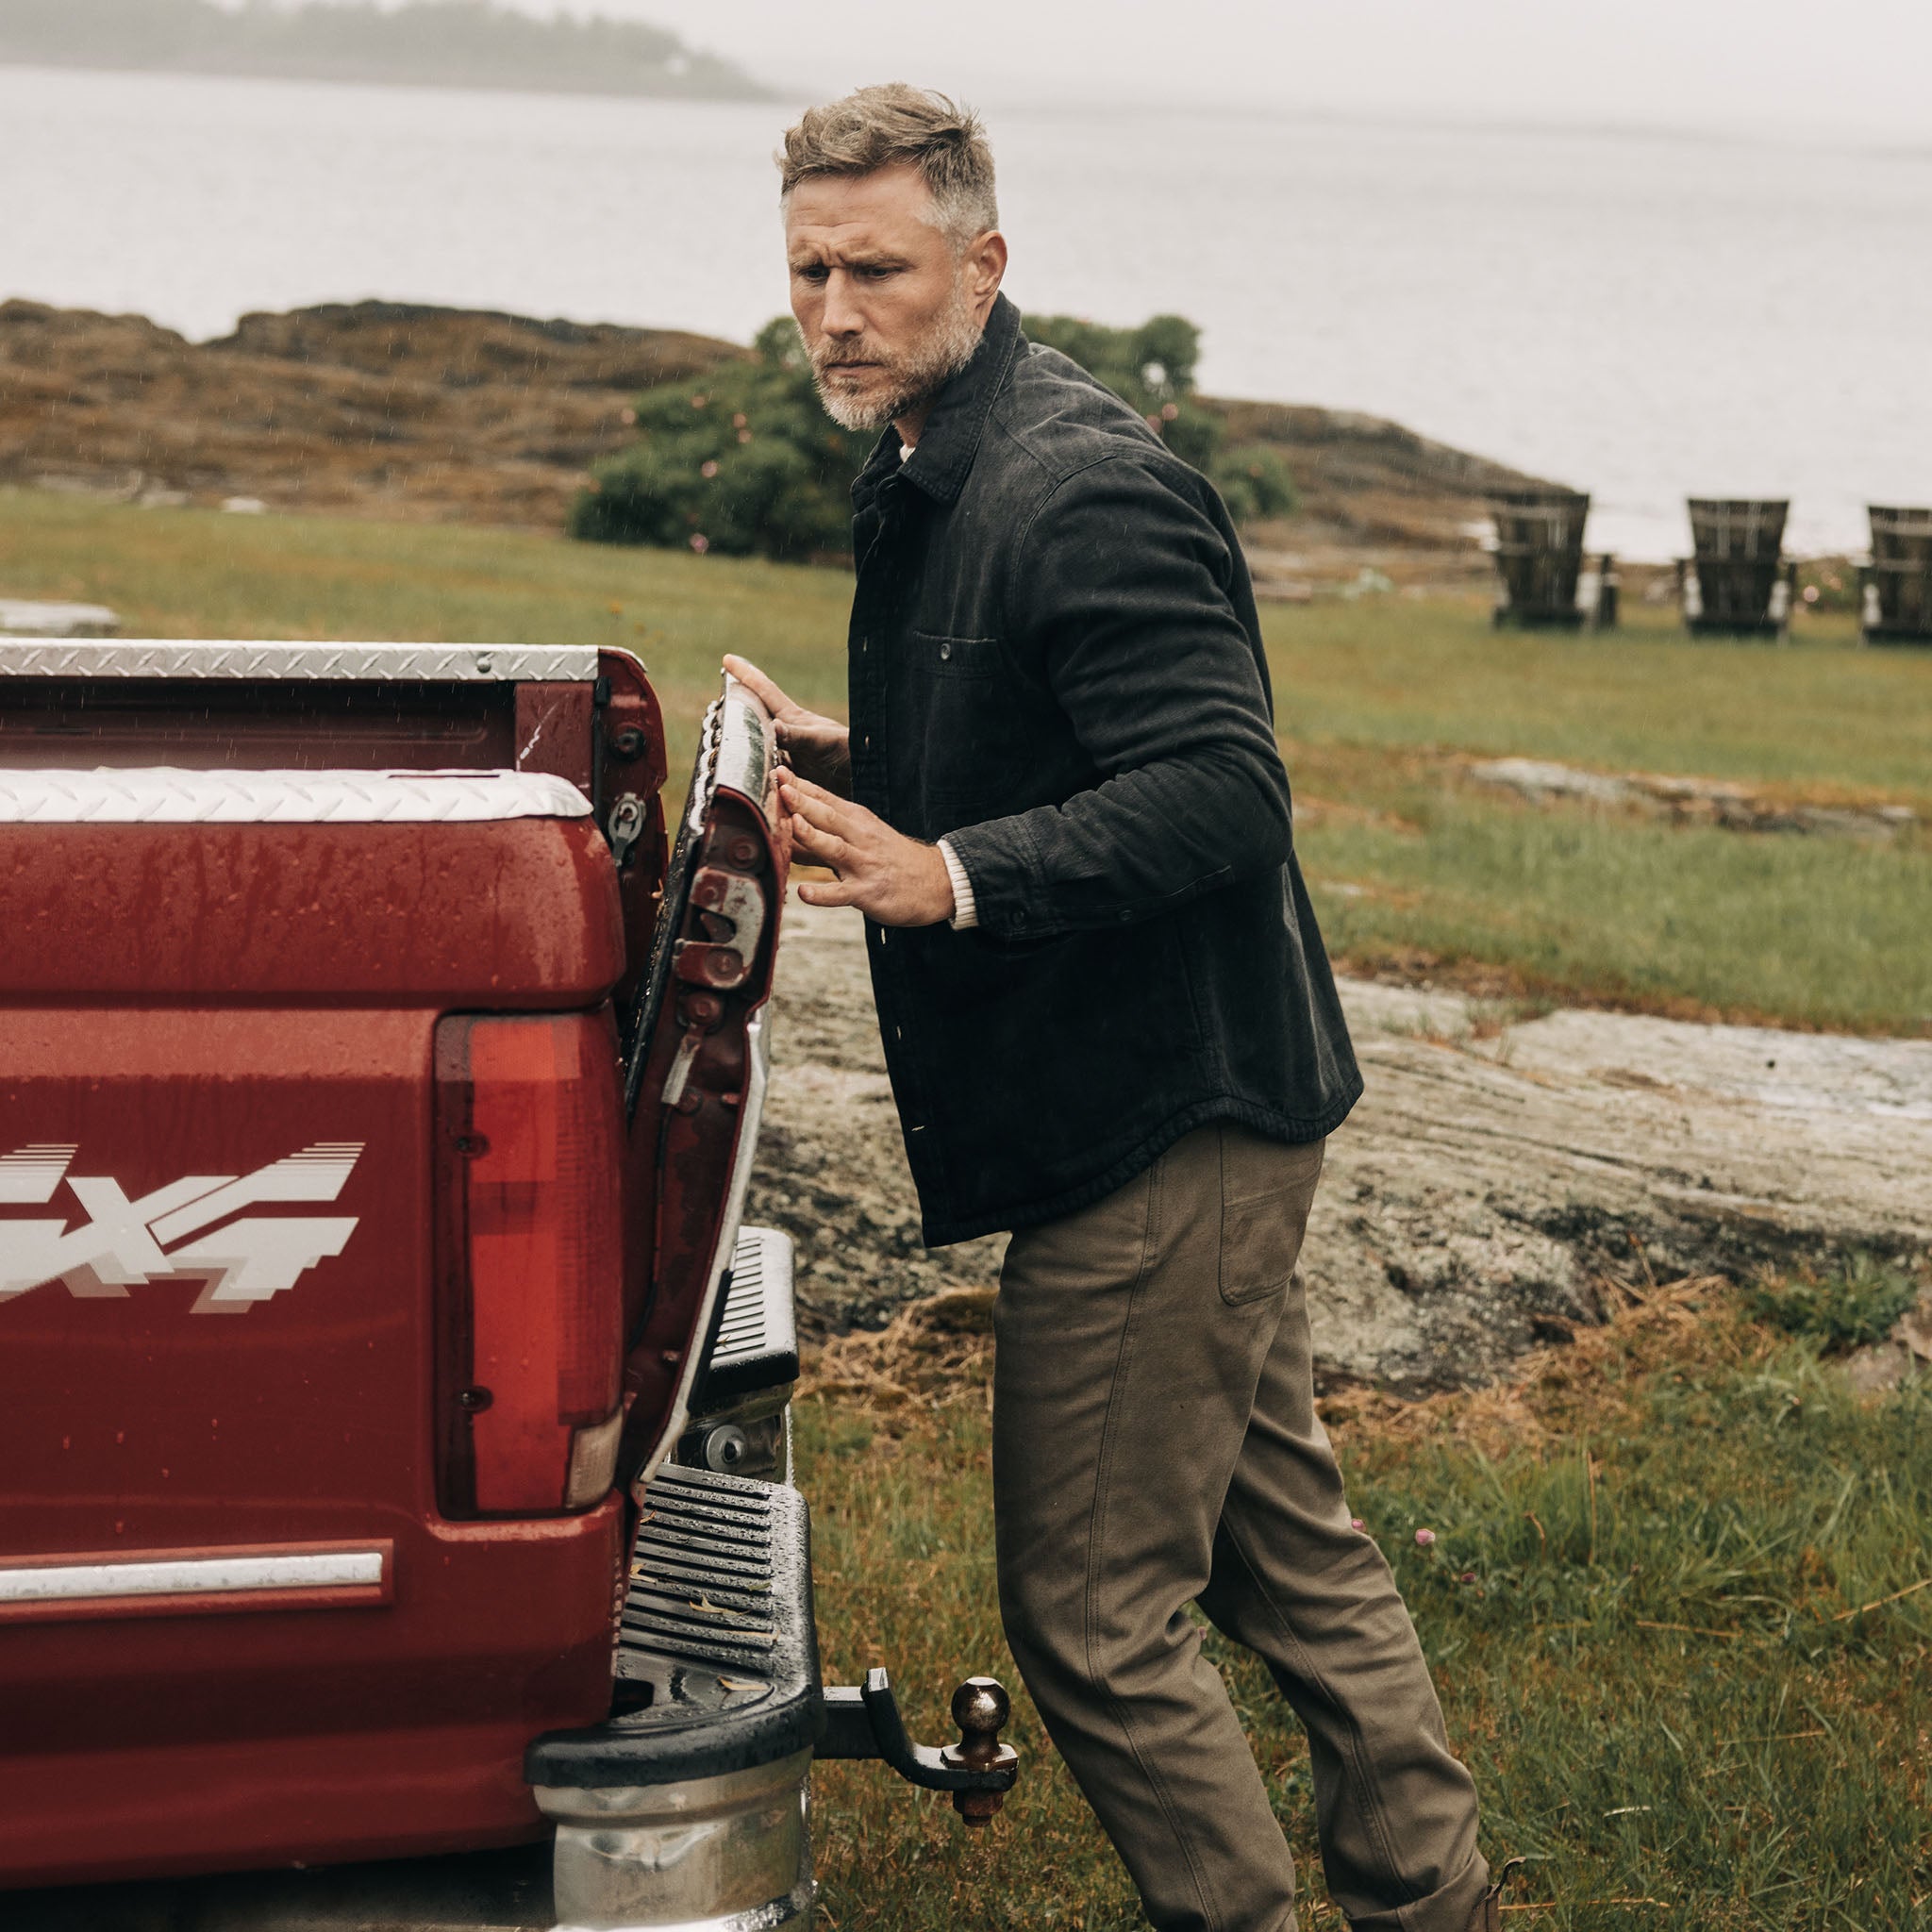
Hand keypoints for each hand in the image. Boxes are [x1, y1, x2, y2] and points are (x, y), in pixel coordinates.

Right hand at [723, 654, 851, 795]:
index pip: (765, 691)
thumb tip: (772, 727)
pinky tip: (741, 782)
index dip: (746, 674)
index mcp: (793, 719)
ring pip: (754, 748)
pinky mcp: (787, 780)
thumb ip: (797, 735)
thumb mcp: (821, 741)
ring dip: (738, 747)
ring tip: (719, 744)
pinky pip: (764, 777)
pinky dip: (753, 778)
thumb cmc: (849, 753)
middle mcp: (785, 737)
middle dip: (733, 710)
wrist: (865, 780)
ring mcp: (786, 758)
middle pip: (753, 718)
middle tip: (715, 704)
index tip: (728, 658)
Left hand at [779, 773, 955, 926]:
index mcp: (857, 821)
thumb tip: (783, 829)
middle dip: (803, 802)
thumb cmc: (891, 858)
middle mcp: (860, 838)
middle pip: (829, 816)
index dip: (801, 785)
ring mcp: (864, 865)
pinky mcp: (867, 892)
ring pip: (835, 848)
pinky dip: (823, 894)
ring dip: (814, 836)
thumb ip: (823, 834)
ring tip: (793, 825)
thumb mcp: (862, 836)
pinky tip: (804, 892)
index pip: (825, 798)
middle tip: (781, 787)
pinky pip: (842, 893)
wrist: (937, 882)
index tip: (777, 771)